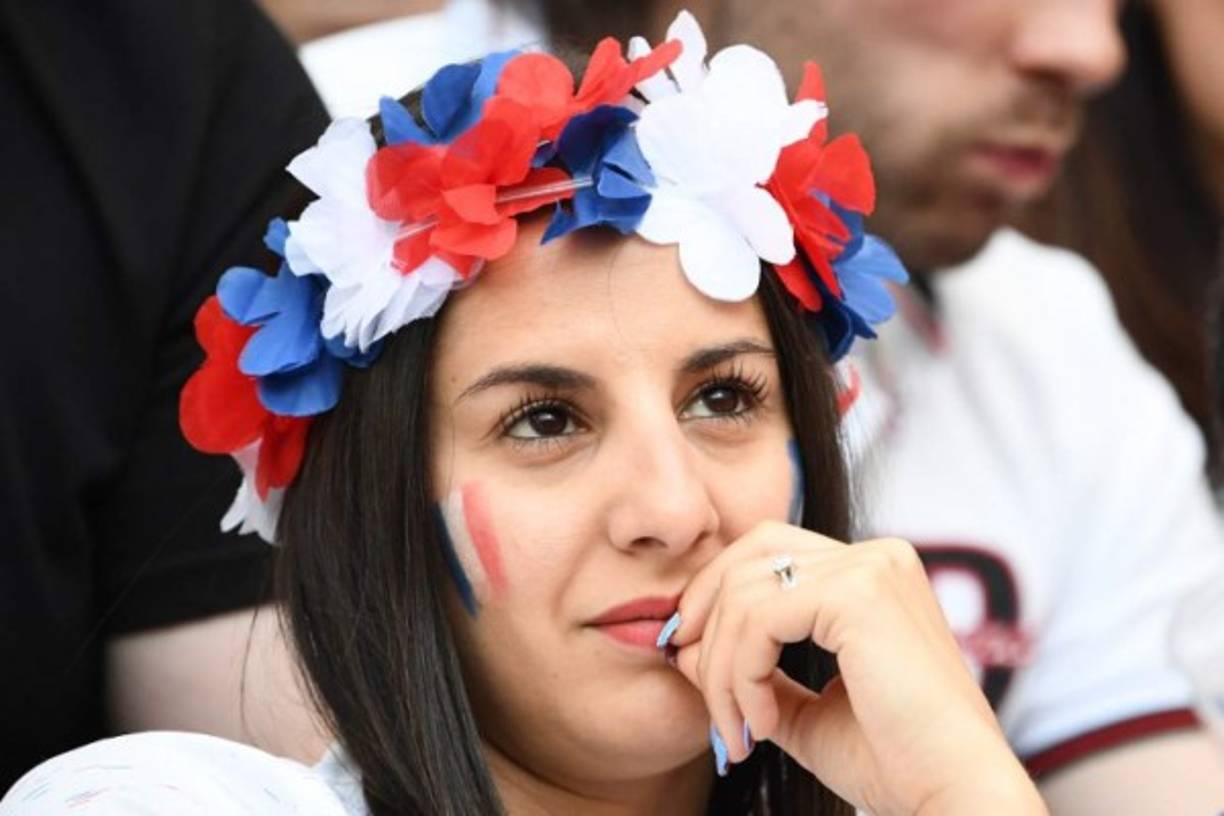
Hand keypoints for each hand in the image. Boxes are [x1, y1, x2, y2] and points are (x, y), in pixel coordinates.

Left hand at [667, 522, 1044, 814]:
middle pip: (750, 555)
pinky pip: (760, 619)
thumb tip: (678, 645)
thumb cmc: (892, 762)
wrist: (954, 795)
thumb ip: (748, 672)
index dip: (715, 597)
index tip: (686, 657)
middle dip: (705, 619)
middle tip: (692, 685)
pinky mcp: (859, 593)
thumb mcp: (802, 710)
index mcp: (871, 574)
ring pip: (745, 593)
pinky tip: (764, 724)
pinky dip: (743, 674)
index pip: (768, 553)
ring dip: (721, 668)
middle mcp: (876, 556)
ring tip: (738, 729)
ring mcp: (871, 567)